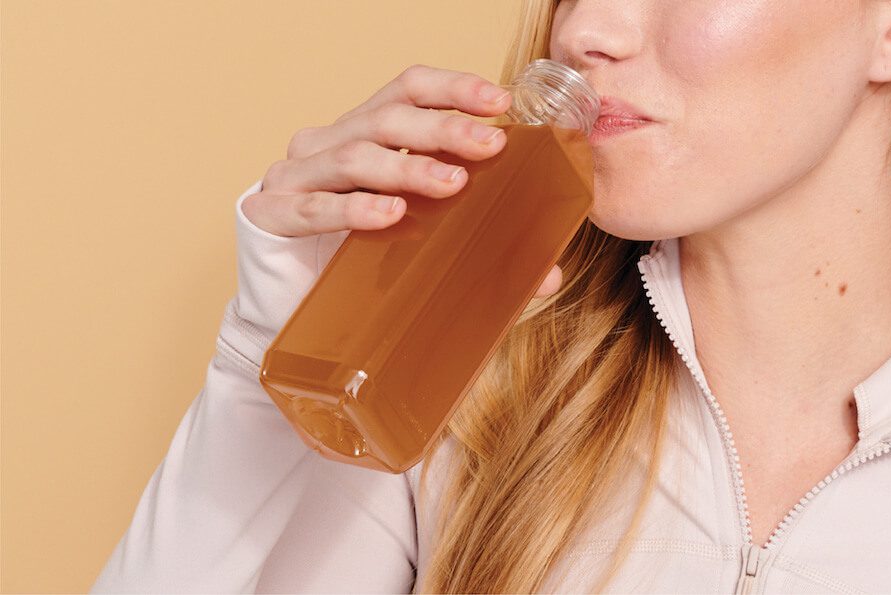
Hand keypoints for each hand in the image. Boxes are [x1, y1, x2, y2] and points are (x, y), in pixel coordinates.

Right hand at [241, 64, 561, 297]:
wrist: (283, 306)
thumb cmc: (356, 262)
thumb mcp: (417, 240)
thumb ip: (477, 247)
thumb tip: (548, 274)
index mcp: (363, 133)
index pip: (408, 90)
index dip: (453, 88)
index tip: (500, 102)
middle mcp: (326, 143)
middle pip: (387, 119)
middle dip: (444, 128)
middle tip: (491, 146)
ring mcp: (293, 176)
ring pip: (354, 156)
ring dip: (407, 168)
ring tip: (453, 184)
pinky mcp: (269, 215)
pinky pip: (314, 207)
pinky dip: (353, 209)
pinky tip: (389, 215)